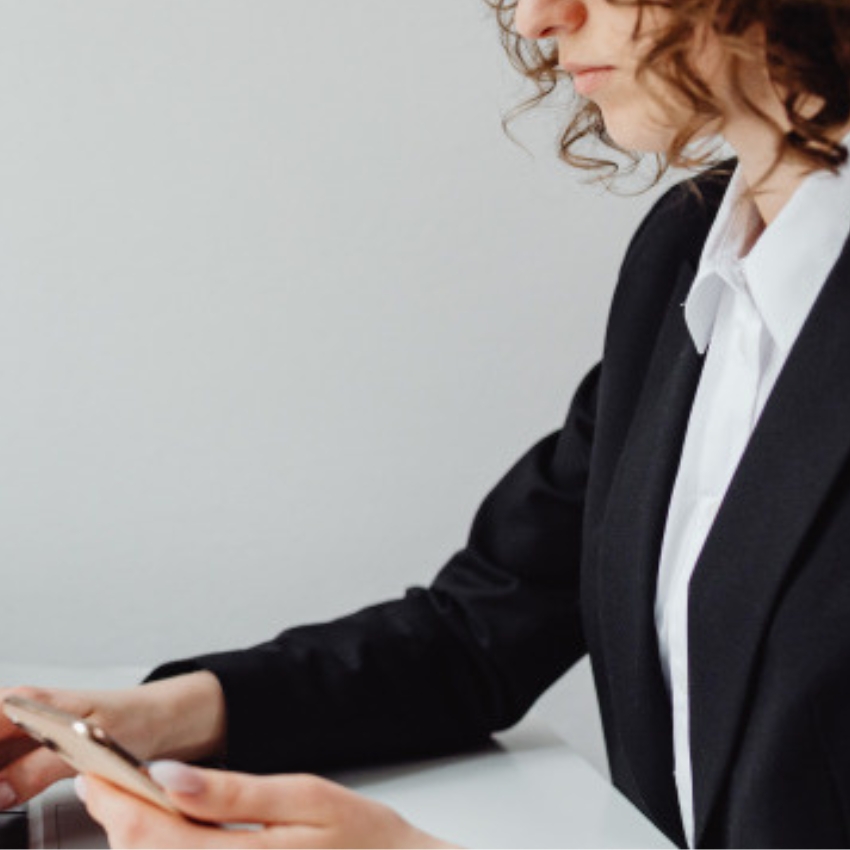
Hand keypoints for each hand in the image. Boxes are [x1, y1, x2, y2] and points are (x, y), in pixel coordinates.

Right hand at [0, 672, 225, 807]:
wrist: (160, 719)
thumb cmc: (132, 718)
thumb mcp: (88, 744)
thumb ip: (40, 767)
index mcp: (23, 703)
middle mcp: (13, 716)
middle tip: (0, 802)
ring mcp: (15, 738)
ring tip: (4, 805)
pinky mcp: (24, 757)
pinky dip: (0, 790)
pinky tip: (4, 804)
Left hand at [78, 761, 456, 848]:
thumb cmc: (365, 839)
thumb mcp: (307, 798)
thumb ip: (235, 792)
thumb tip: (168, 777)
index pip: (153, 834)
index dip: (116, 800)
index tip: (96, 770)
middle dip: (115, 818)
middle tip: (103, 781)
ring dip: (135, 841)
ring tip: (131, 803)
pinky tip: (170, 835)